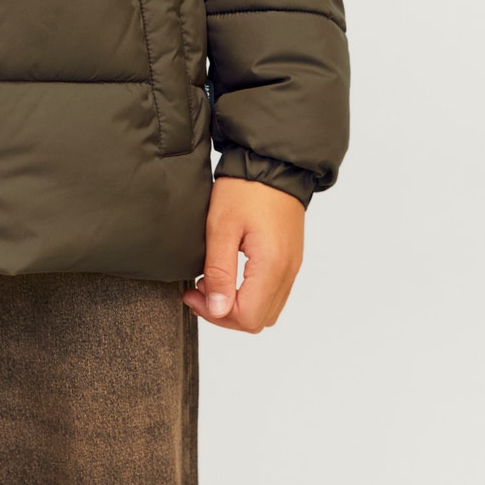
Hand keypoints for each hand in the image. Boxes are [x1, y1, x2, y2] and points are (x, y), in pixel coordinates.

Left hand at [182, 177, 304, 331]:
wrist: (273, 163)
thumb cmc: (246, 189)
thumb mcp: (221, 227)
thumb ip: (219, 272)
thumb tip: (217, 310)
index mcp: (272, 265)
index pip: (247, 317)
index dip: (215, 314)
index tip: (192, 294)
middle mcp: (288, 272)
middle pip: (258, 320)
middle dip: (224, 314)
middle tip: (198, 291)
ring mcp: (292, 267)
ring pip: (267, 310)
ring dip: (237, 306)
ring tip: (211, 283)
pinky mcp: (290, 260)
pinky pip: (273, 294)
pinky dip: (250, 295)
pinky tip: (229, 276)